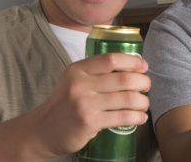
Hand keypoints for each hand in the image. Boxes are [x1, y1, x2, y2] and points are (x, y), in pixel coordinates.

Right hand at [32, 53, 150, 156]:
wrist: (43, 130)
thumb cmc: (66, 103)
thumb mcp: (75, 80)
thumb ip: (96, 72)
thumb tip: (133, 67)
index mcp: (78, 69)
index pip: (111, 59)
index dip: (132, 62)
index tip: (144, 67)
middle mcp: (80, 84)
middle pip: (124, 79)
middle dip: (142, 82)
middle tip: (147, 86)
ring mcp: (85, 103)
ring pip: (127, 98)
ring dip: (142, 101)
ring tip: (144, 104)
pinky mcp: (89, 122)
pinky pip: (122, 117)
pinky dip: (137, 117)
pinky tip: (140, 117)